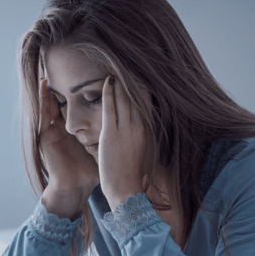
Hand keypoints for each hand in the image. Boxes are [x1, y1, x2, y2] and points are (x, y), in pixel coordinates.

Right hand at [37, 78, 99, 218]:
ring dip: (49, 88)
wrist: (75, 187)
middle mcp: (63, 128)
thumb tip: (133, 131)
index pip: (77, 106)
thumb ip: (112, 138)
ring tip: (49, 70)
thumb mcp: (102, 149)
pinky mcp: (45, 136)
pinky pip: (42, 114)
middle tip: (65, 67)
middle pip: (63, 102)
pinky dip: (41, 100)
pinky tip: (42, 86)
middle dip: (64, 86)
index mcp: (76, 130)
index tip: (88, 75)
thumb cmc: (90, 172)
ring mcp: (53, 131)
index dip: (81, 91)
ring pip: (50, 105)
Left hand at [99, 76, 147, 208]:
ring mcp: (126, 129)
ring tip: (115, 67)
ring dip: (120, 81)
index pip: (145, 104)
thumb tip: (142, 140)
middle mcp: (140, 127)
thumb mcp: (143, 157)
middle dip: (131, 80)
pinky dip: (109, 92)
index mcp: (147, 132)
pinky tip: (107, 80)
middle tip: (126, 64)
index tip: (137, 76)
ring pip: (124, 98)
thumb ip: (141, 144)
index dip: (141, 88)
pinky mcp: (111, 133)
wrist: (126, 191)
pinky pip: (110, 107)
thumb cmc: (133, 178)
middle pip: (137, 97)